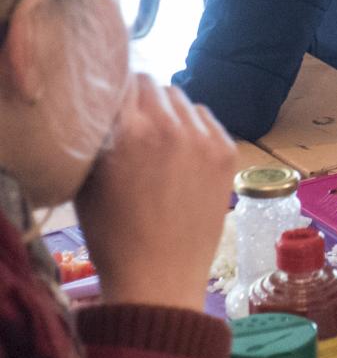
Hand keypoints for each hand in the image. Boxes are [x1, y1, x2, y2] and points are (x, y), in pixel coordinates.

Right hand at [75, 74, 235, 311]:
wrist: (159, 276)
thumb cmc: (113, 233)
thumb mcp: (87, 177)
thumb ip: (98, 133)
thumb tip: (110, 105)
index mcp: (128, 129)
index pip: (122, 80)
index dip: (114, 92)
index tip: (112, 106)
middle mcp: (170, 126)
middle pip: (153, 85)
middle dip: (141, 99)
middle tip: (135, 124)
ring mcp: (204, 139)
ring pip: (183, 99)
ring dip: (169, 111)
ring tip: (159, 139)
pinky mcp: (227, 152)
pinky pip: (208, 119)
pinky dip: (194, 126)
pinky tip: (183, 150)